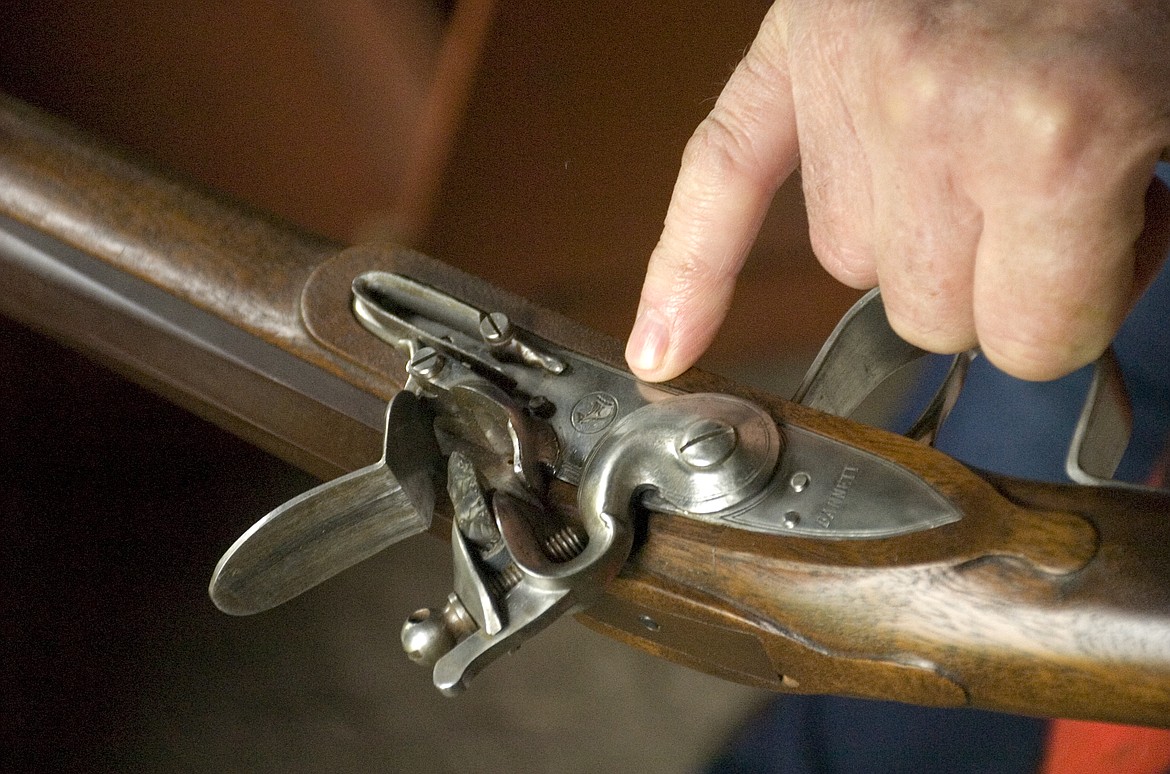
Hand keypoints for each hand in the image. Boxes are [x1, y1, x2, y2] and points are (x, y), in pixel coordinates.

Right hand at [626, 0, 1169, 382]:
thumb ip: (1125, 232)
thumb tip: (1050, 327)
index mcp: (1053, 144)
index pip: (1028, 339)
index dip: (1075, 312)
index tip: (1102, 258)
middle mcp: (934, 127)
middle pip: (929, 316)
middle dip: (990, 285)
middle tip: (1043, 208)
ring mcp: (850, 90)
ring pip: (850, 262)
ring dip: (903, 243)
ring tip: (960, 164)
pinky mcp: (795, 54)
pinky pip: (717, 176)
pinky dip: (686, 269)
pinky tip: (661, 346)